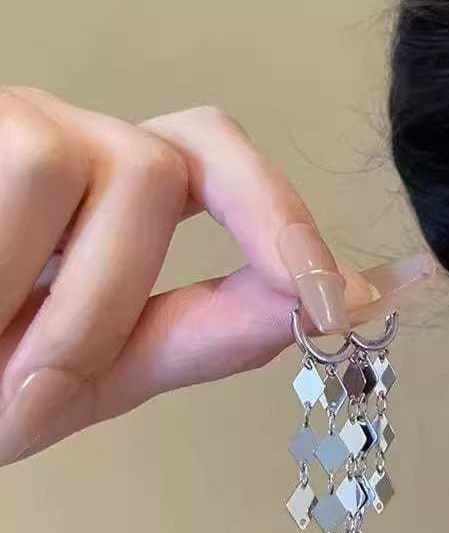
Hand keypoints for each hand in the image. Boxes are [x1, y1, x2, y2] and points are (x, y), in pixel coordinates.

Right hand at [0, 87, 432, 465]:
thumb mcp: (101, 369)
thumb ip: (206, 335)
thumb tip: (325, 308)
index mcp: (116, 197)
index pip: (218, 161)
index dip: (280, 214)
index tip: (330, 297)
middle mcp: (64, 139)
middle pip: (149, 169)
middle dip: (105, 301)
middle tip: (37, 393)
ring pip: (64, 163)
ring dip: (34, 301)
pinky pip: (2, 180)